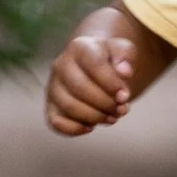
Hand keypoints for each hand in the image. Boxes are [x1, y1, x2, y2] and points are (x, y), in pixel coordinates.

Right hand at [46, 12, 141, 136]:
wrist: (94, 65)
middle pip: (80, 88)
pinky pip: (56, 122)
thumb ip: (126, 57)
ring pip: (69, 107)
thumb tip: (125, 72)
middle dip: (105, 103)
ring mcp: (53, 87)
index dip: (111, 83)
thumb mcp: (122, 51)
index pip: (94, 65)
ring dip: (95, 117)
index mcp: (79, 47)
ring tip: (112, 117)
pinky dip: (75, 128)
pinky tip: (91, 127)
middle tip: (122, 109)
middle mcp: (61, 65)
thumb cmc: (110, 59)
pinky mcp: (51, 107)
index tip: (125, 95)